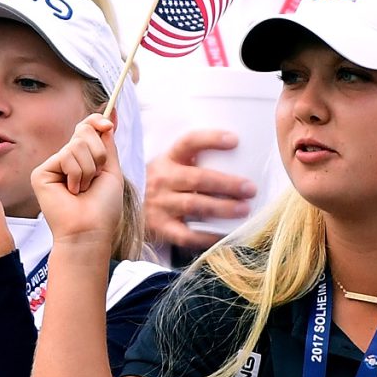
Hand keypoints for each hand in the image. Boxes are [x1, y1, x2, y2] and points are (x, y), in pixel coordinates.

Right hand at [33, 112, 127, 255]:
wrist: (90, 229)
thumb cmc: (103, 207)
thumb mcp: (111, 170)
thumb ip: (107, 144)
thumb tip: (109, 116)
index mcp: (83, 158)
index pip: (87, 128)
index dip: (96, 121)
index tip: (108, 125)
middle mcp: (66, 159)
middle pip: (84, 131)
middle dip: (98, 154)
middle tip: (95, 179)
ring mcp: (53, 165)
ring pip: (77, 144)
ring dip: (89, 169)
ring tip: (83, 189)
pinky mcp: (41, 172)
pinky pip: (66, 156)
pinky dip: (77, 174)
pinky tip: (71, 191)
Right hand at [144, 129, 255, 250]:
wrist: (127, 205)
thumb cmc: (162, 183)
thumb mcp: (170, 165)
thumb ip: (195, 161)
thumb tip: (240, 160)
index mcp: (168, 159)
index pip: (189, 142)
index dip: (211, 139)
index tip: (235, 140)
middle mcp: (162, 179)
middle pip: (197, 178)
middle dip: (227, 183)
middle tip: (250, 189)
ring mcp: (160, 204)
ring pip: (194, 205)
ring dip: (222, 207)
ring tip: (244, 209)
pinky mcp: (161, 228)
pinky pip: (186, 235)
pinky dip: (207, 236)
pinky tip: (225, 235)